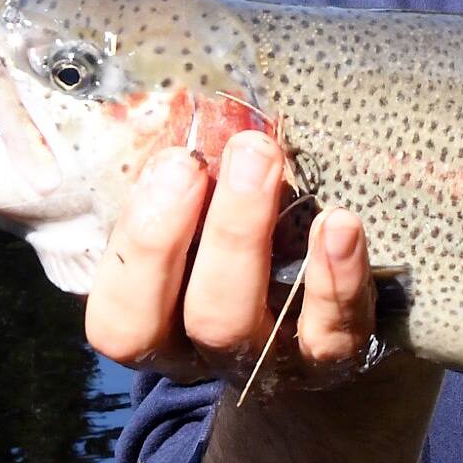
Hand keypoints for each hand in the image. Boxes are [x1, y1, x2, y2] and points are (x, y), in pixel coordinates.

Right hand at [85, 129, 377, 389]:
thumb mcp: (201, 225)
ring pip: (240, 325)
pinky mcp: (339, 356)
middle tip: (193, 161)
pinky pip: (333, 331)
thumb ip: (178, 184)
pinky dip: (335, 278)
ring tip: (261, 158)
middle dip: (177, 235)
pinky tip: (341, 223)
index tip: (168, 164)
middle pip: (184, 316)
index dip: (136, 251)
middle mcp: (210, 355)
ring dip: (243, 235)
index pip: (120, 319)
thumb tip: (166, 101)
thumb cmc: (241, 247)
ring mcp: (275, 362)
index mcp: (164, 328)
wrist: (325, 321)